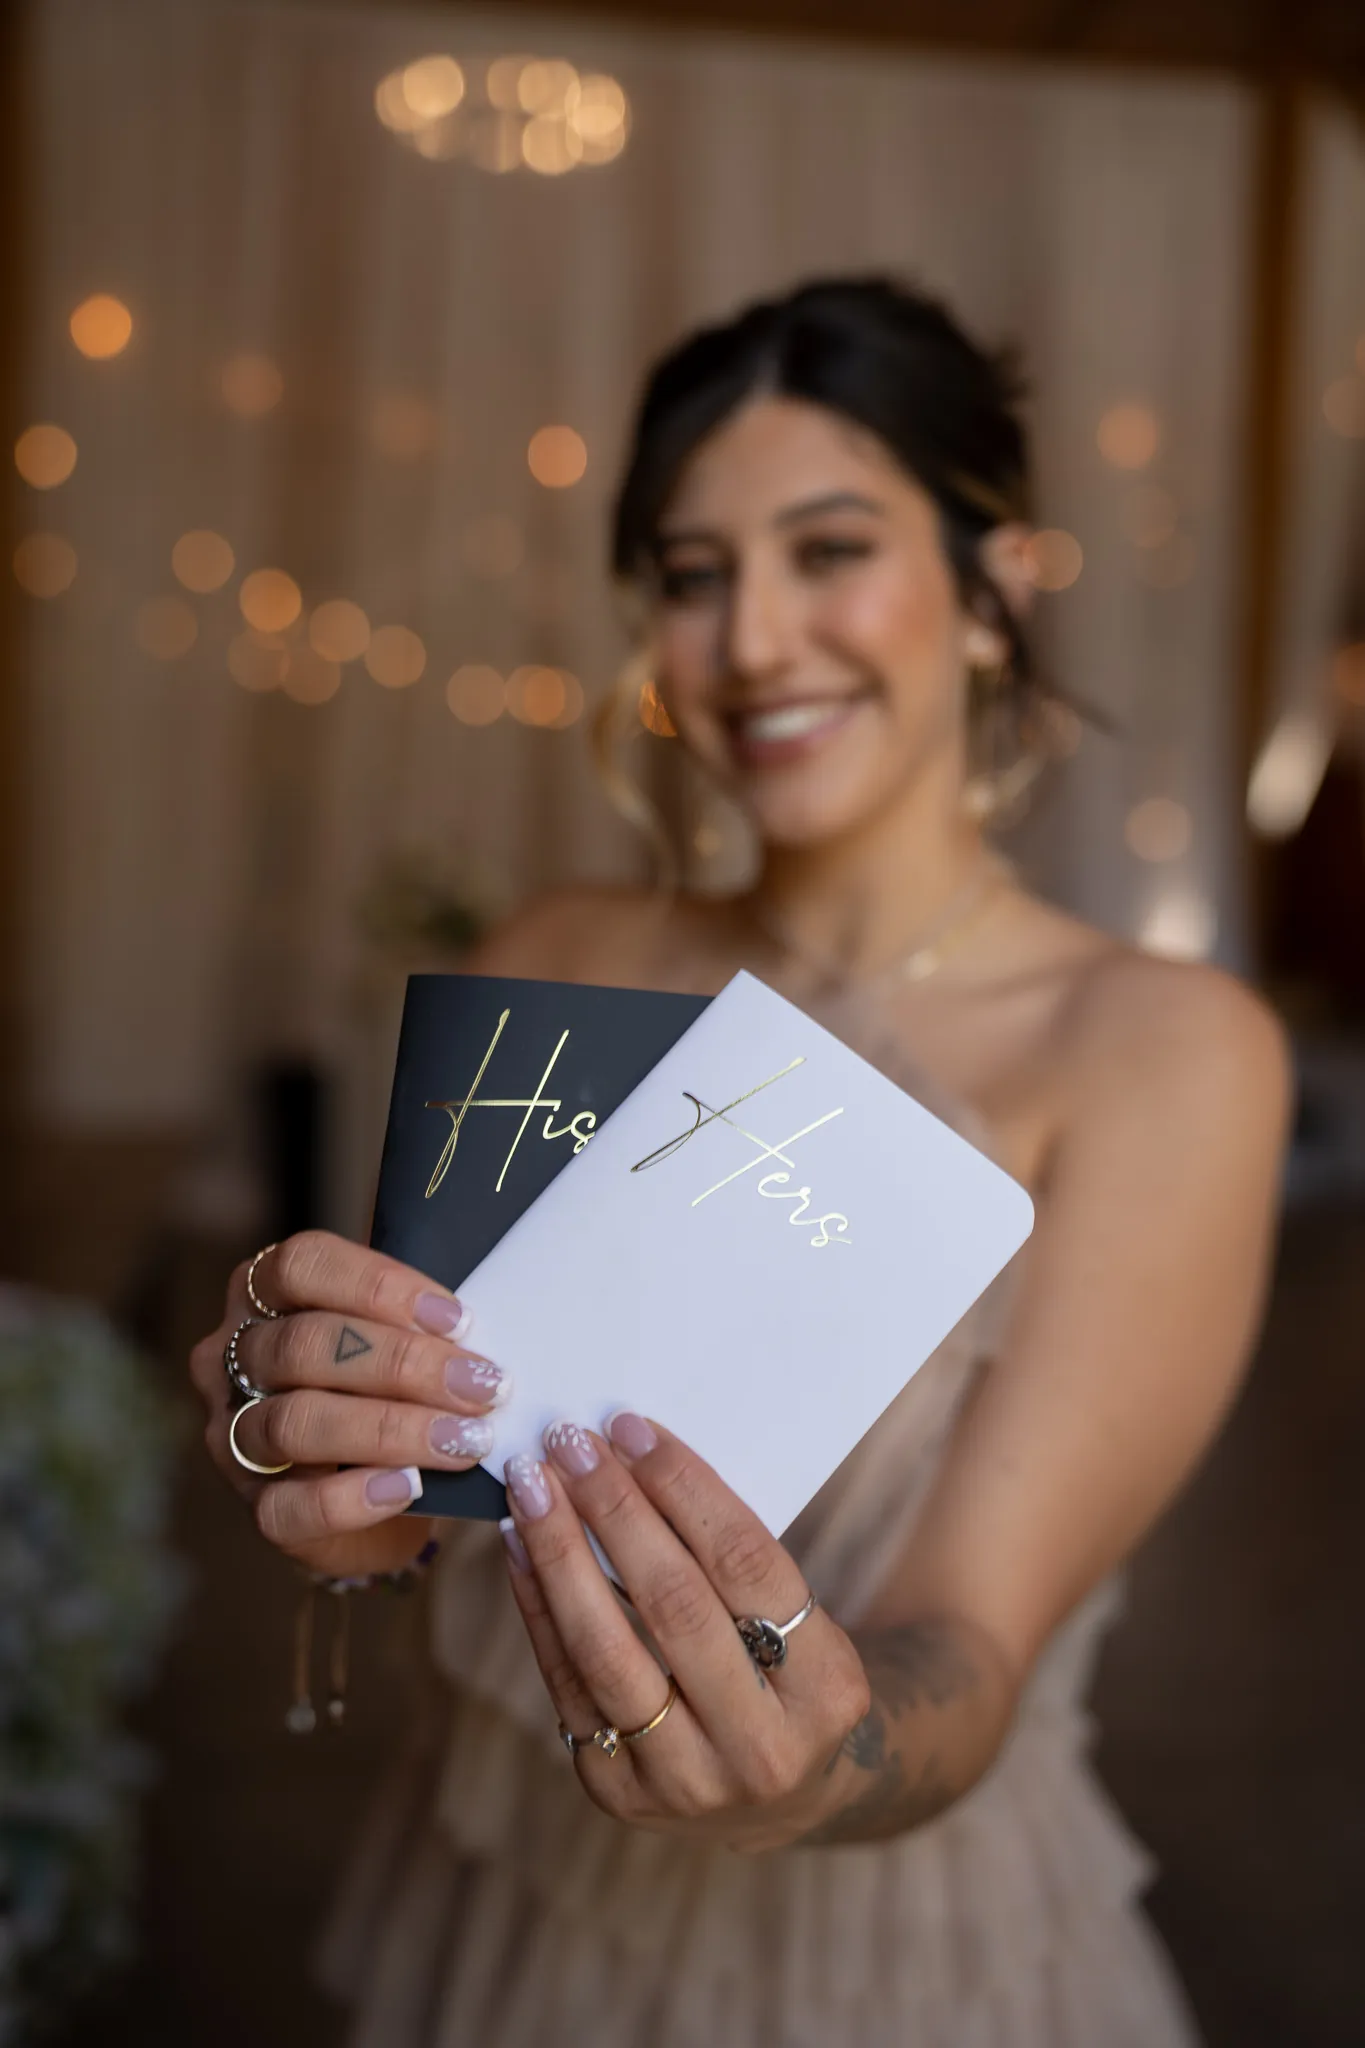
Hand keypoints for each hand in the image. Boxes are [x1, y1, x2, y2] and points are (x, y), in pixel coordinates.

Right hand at [190, 1232, 508, 1577]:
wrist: (377, 1496)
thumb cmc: (388, 1388)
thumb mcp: (397, 1336)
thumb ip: (419, 1318)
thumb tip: (485, 1314)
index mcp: (262, 1291)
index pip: (303, 1265)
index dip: (380, 1286)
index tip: (459, 1319)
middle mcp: (232, 1357)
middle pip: (305, 1344)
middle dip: (403, 1364)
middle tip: (481, 1386)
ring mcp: (233, 1434)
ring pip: (294, 1422)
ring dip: (390, 1428)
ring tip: (463, 1439)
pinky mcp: (255, 1506)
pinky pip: (291, 1505)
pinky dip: (355, 1497)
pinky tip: (408, 1486)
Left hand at [501, 1416, 870, 1851]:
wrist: (778, 1795)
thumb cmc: (781, 1670)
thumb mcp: (796, 1618)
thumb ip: (731, 1553)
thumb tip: (632, 1452)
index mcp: (827, 1687)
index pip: (748, 1564)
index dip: (684, 1488)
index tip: (631, 1429)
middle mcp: (762, 1746)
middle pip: (675, 1604)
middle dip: (614, 1510)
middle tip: (570, 1441)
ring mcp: (687, 1782)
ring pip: (607, 1652)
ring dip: (560, 1555)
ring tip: (532, 1487)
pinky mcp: (620, 1796)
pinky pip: (567, 1687)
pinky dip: (538, 1608)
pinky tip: (520, 1548)